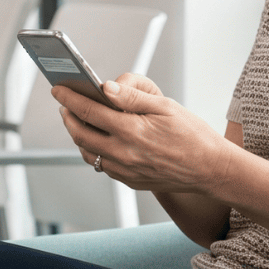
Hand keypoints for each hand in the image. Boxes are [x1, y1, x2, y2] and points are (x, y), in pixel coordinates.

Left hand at [52, 74, 236, 194]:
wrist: (210, 169)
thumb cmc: (192, 134)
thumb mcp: (164, 106)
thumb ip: (131, 97)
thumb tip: (104, 87)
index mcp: (132, 131)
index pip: (89, 111)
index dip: (69, 98)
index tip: (58, 89)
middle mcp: (124, 154)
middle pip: (81, 134)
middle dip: (68, 116)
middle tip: (64, 104)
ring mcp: (125, 170)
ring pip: (88, 152)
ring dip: (77, 135)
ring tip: (77, 119)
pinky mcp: (130, 181)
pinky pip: (102, 165)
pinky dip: (93, 150)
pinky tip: (97, 138)